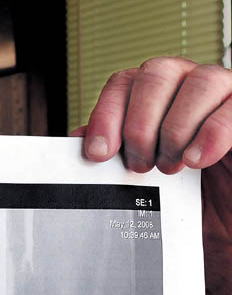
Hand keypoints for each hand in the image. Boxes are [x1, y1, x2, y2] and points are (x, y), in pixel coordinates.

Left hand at [75, 56, 231, 243]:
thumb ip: (113, 153)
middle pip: (157, 73)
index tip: (97, 153)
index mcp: (158, 96)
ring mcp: (226, 96)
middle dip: (139, 123)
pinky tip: (196, 159)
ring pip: (201, 81)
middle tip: (138, 163)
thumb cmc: (184, 195)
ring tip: (170, 165)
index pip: (124, 82)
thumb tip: (77, 139)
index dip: (106, 114)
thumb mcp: (140, 178)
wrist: (225, 221)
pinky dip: (213, 132)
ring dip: (176, 128)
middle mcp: (191, 86)